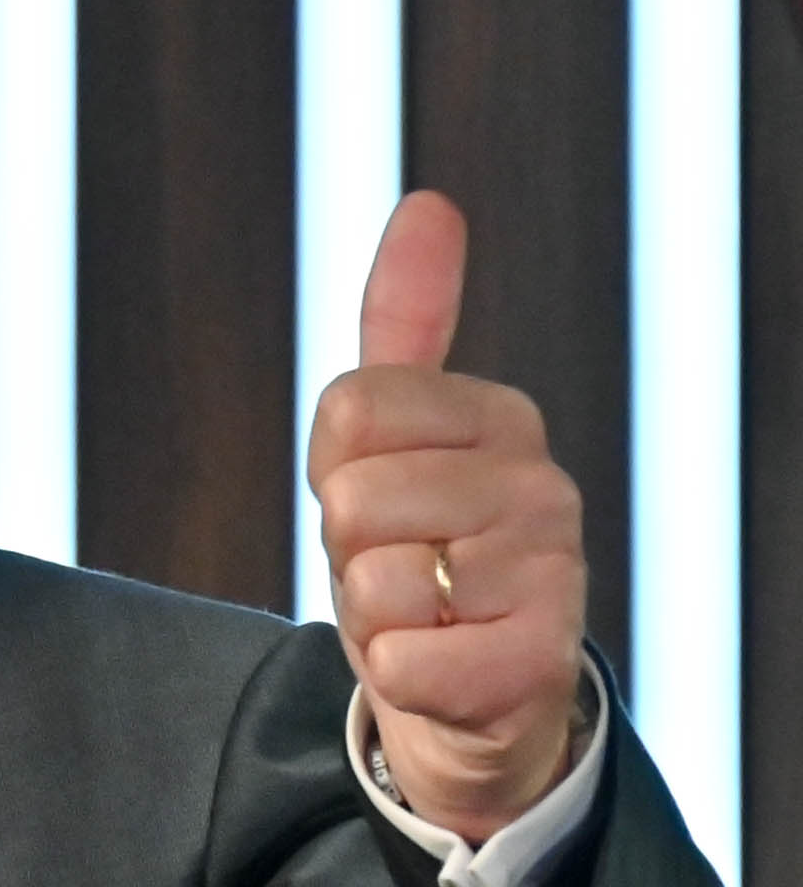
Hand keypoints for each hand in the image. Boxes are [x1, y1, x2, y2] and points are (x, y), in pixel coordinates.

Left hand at [306, 191, 587, 841]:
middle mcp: (541, 484)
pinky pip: (400, 659)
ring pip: (375, 578)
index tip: (377, 492)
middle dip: (350, 546)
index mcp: (500, 414)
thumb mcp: (395, 431)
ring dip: (373, 611)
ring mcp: (550, 573)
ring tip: (423, 612)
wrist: (472, 685)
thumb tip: (430, 201)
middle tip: (398, 564)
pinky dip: (397, 673)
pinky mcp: (534, 662)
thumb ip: (407, 319)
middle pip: (355, 497)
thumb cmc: (419, 545)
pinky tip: (441, 664)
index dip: (335, 467)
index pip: (349, 411)